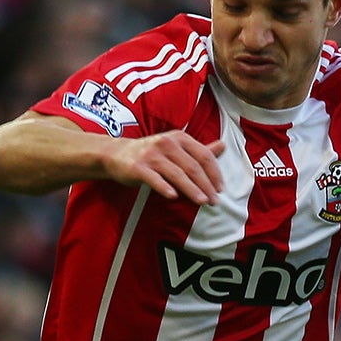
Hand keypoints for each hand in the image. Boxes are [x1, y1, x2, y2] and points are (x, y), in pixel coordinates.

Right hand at [102, 131, 227, 202]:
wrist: (116, 155)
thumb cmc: (151, 154)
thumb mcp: (176, 148)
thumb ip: (199, 150)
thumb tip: (224, 146)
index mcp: (179, 138)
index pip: (203, 155)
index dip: (215, 173)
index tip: (221, 189)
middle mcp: (167, 143)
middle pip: (192, 166)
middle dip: (206, 185)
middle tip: (215, 201)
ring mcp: (152, 155)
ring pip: (176, 174)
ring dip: (191, 189)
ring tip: (202, 201)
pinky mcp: (138, 167)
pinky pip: (154, 179)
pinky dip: (164, 187)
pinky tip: (173, 197)